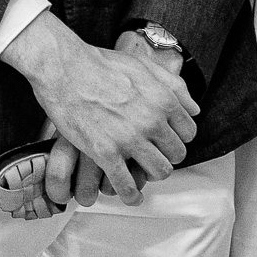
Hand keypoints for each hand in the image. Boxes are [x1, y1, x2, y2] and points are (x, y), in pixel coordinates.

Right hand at [2, 16, 197, 207]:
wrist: (63, 66)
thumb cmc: (99, 62)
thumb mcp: (142, 65)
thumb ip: (173, 85)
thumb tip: (194, 108)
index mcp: (162, 100)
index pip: (188, 132)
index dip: (176, 137)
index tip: (164, 139)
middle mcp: (151, 121)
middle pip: (176, 154)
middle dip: (165, 155)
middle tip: (150, 153)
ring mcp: (128, 138)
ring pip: (159, 171)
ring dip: (151, 174)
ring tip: (140, 171)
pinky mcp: (105, 152)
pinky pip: (126, 184)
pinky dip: (130, 194)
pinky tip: (128, 194)